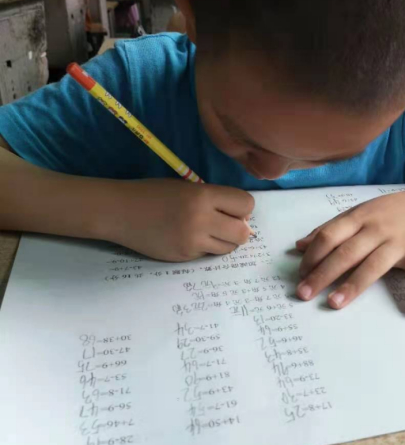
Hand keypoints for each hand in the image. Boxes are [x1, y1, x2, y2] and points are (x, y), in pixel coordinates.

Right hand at [114, 179, 253, 261]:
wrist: (120, 211)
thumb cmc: (154, 194)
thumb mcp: (187, 187)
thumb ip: (215, 200)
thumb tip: (242, 219)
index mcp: (203, 195)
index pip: (246, 204)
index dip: (242, 208)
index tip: (232, 208)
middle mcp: (201, 220)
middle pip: (243, 233)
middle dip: (238, 229)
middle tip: (224, 224)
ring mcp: (192, 242)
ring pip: (229, 248)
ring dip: (224, 241)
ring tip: (207, 231)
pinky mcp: (184, 257)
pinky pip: (207, 255)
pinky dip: (205, 248)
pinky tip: (188, 238)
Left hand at [295, 188, 404, 315]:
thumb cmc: (387, 213)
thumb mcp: (357, 214)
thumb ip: (329, 229)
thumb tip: (299, 246)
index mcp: (359, 218)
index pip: (330, 236)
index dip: (313, 256)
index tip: (300, 275)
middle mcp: (378, 229)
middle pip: (347, 252)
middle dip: (323, 274)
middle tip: (304, 294)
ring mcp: (400, 241)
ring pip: (375, 265)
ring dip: (354, 285)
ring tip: (334, 303)